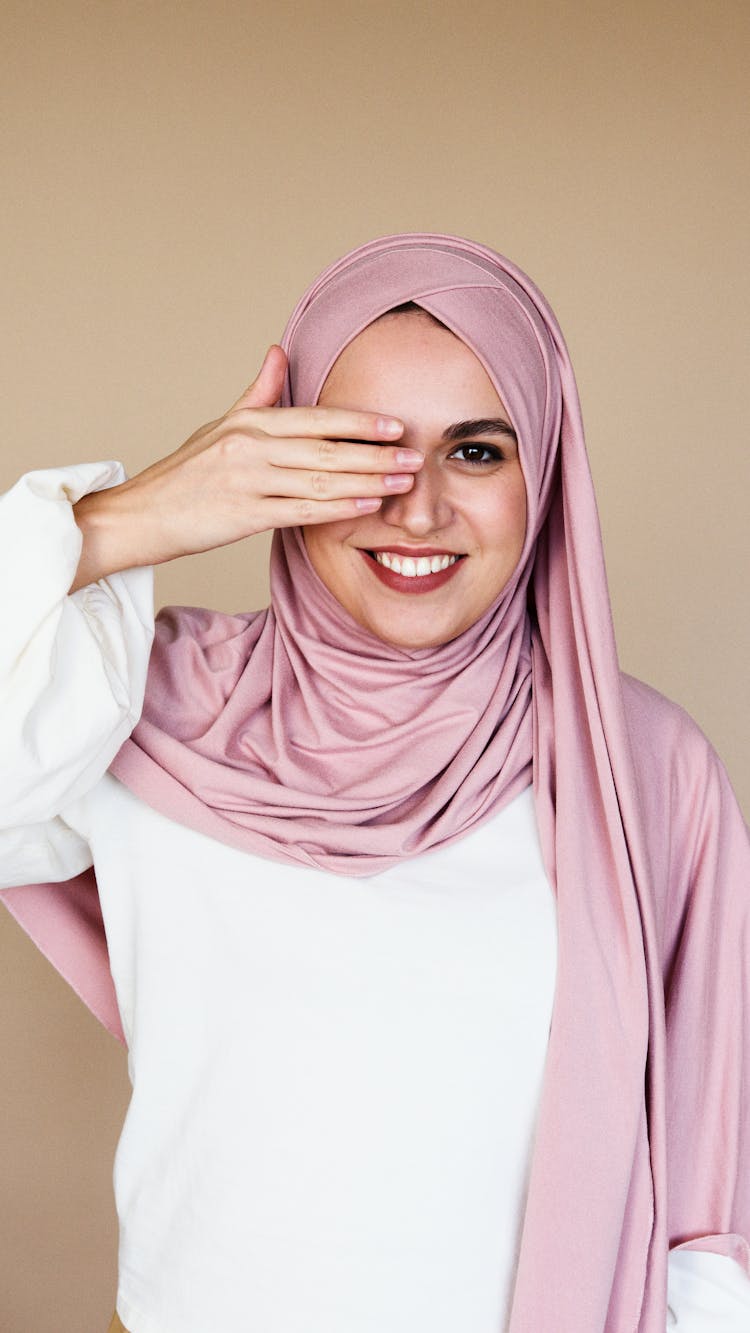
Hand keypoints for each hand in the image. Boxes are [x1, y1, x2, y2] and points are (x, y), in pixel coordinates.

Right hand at [70, 346, 421, 589]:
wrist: (144, 515)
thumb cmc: (186, 472)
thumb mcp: (220, 425)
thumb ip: (259, 393)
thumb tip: (278, 351)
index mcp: (250, 423)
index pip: (315, 418)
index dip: (359, 422)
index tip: (395, 425)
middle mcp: (250, 448)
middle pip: (326, 449)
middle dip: (375, 454)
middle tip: (414, 456)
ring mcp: (247, 482)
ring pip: (320, 479)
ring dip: (367, 481)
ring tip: (402, 483)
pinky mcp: (244, 515)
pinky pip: (301, 511)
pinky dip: (337, 508)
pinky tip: (366, 506)